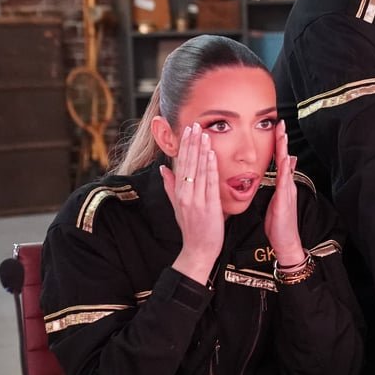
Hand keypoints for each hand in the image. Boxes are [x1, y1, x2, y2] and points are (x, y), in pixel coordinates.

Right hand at [161, 123, 223, 283]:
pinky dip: (210, 167)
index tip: (187, 130)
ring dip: (201, 150)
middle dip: (191, 143)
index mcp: (178, 193)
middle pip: (188, 164)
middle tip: (194, 124)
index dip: (184, 146)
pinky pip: (209, 183)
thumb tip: (163, 168)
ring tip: (203, 133)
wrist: (198, 249)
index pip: (181, 164)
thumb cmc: (191, 228)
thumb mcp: (177, 205)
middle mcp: (185, 194)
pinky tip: (212, 154)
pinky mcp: (209, 206)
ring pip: (199, 170)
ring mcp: (196, 200)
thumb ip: (170, 186)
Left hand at [265, 120, 306, 267]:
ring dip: (284, 150)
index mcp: (283, 184)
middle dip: (283, 140)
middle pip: (285, 157)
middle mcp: (287, 185)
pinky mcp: (285, 200)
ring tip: (283, 135)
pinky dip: (285, 169)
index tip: (276, 128)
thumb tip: (287, 166)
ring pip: (286, 166)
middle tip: (281, 123)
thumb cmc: (279, 224)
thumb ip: (282, 182)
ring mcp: (288, 191)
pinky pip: (285, 182)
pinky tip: (285, 160)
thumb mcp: (278, 199)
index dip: (278, 143)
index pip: (280, 159)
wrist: (286, 242)